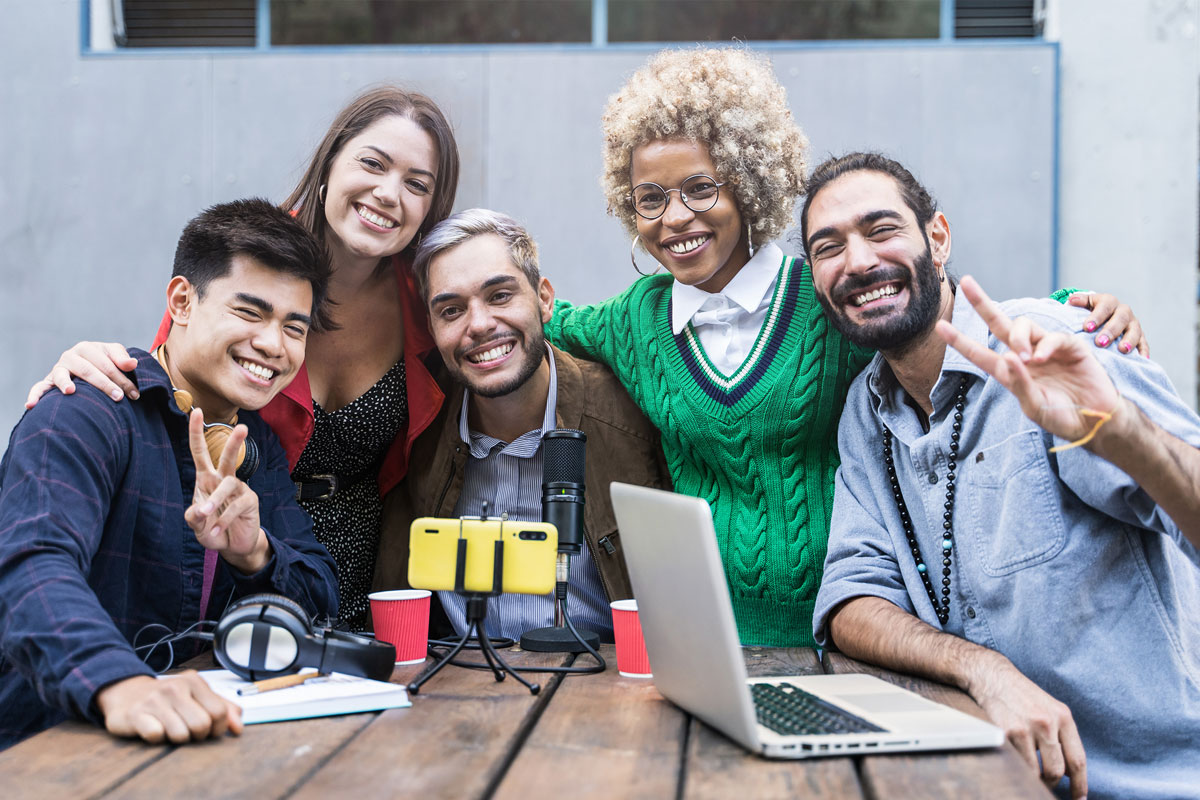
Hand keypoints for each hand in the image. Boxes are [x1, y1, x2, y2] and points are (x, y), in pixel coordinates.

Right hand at [25, 342, 138, 407]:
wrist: (89, 365)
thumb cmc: (105, 361)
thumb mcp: (114, 356)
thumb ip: (123, 359)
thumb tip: (133, 364)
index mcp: (87, 348)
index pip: (106, 364)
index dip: (122, 379)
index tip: (134, 394)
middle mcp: (70, 356)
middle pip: (88, 370)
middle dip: (104, 385)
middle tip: (119, 398)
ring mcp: (58, 368)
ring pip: (62, 376)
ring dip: (66, 384)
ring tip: (70, 391)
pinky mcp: (49, 381)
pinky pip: (39, 387)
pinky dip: (34, 395)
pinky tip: (31, 405)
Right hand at [96, 671, 241, 743]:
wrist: (127, 692)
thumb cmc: (168, 698)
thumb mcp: (197, 696)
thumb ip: (223, 708)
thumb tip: (238, 729)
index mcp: (194, 682)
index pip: (220, 712)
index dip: (218, 728)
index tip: (209, 729)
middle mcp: (175, 687)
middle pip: (202, 726)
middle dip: (198, 736)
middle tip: (188, 730)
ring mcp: (154, 700)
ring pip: (181, 734)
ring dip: (177, 738)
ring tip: (170, 728)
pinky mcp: (136, 714)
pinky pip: (156, 736)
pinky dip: (157, 738)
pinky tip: (154, 728)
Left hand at [183, 409, 269, 573]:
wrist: (232, 546)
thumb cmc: (211, 530)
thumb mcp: (196, 526)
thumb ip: (192, 518)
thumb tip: (198, 510)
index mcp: (206, 480)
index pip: (200, 452)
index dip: (196, 432)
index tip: (196, 411)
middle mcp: (223, 480)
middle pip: (228, 458)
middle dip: (234, 443)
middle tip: (243, 428)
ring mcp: (239, 490)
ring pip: (229, 484)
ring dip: (215, 500)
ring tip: (205, 515)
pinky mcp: (250, 502)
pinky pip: (236, 507)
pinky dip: (223, 521)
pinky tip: (217, 532)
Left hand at [937, 276, 1120, 443]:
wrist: (1096, 421)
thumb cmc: (1062, 417)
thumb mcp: (1035, 407)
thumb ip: (1020, 384)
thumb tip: (1008, 357)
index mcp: (1009, 372)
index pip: (980, 354)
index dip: (960, 341)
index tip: (940, 326)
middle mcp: (1024, 356)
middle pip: (1000, 323)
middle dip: (982, 303)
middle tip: (965, 282)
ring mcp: (1046, 348)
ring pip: (1023, 325)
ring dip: (1019, 337)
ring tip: (1025, 358)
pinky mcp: (1070, 346)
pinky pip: (1053, 337)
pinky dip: (1045, 346)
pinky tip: (1040, 359)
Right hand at [966, 652, 1086, 797]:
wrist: (992, 676)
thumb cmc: (1021, 696)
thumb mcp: (1049, 710)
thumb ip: (1061, 736)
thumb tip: (1068, 773)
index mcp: (1063, 717)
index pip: (1077, 760)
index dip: (1080, 785)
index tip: (1079, 798)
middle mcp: (1047, 722)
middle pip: (1057, 771)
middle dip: (1052, 783)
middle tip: (1047, 784)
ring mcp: (1025, 728)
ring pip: (1036, 771)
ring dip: (1033, 777)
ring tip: (1028, 770)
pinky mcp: (1005, 732)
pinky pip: (1016, 763)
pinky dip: (1016, 766)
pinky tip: (1014, 757)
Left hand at [1066, 290, 1148, 356]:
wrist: (1105, 316)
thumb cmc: (1091, 312)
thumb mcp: (1085, 304)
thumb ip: (1080, 302)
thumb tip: (1072, 300)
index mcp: (1109, 301)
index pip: (1104, 307)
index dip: (1096, 317)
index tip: (1087, 328)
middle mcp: (1123, 311)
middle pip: (1120, 319)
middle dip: (1111, 331)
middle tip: (1101, 342)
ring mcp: (1133, 323)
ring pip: (1135, 330)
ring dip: (1129, 340)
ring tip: (1122, 350)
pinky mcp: (1140, 335)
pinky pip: (1143, 343)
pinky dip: (1143, 350)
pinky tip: (1142, 359)